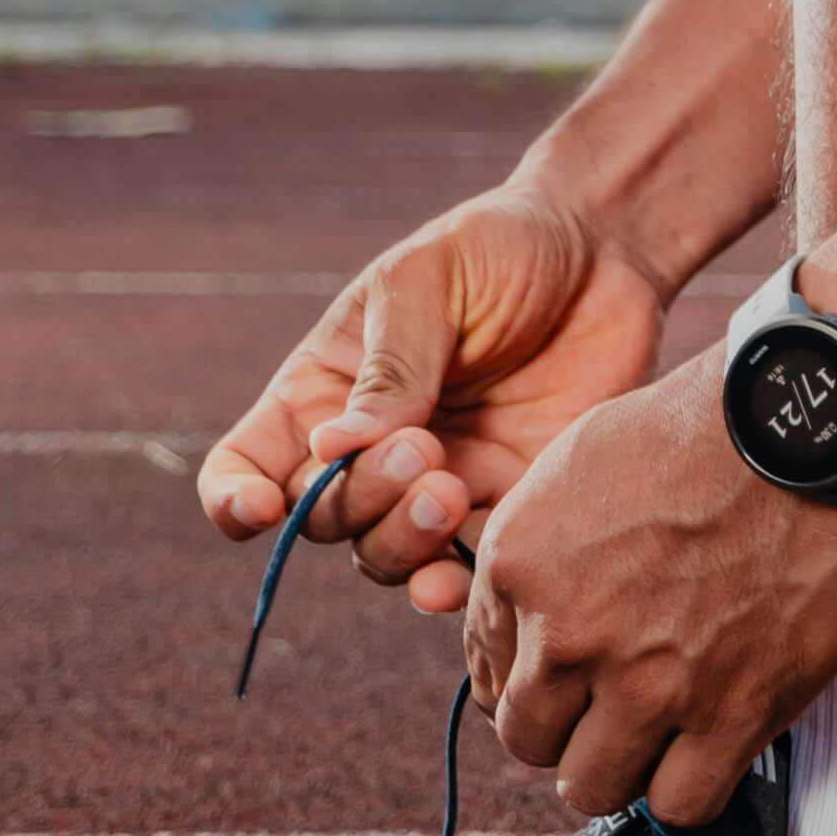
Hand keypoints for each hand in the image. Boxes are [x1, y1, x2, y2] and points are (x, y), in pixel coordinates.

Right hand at [197, 182, 669, 616]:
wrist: (602, 254)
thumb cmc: (497, 248)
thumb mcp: (427, 281)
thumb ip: (388, 367)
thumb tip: (333, 448)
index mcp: (323, 390)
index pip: (246, 463)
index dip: (234, 498)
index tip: (264, 508)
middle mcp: (365, 450)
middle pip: (320, 517)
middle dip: (357, 497)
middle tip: (421, 450)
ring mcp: (432, 484)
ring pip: (382, 555)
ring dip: (402, 542)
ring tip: (451, 490)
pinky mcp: (500, 506)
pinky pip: (458, 571)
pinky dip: (447, 587)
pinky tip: (458, 577)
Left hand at [464, 361, 836, 826]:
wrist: (804, 425)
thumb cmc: (701, 428)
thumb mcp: (576, 462)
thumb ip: (536, 551)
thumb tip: (526, 619)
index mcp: (519, 565)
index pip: (486, 673)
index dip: (527, 678)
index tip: (564, 676)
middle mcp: (568, 634)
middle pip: (530, 740)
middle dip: (565, 727)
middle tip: (608, 703)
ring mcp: (648, 684)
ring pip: (593, 787)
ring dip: (620, 765)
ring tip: (656, 729)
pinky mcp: (730, 714)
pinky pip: (680, 804)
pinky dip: (686, 787)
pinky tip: (704, 747)